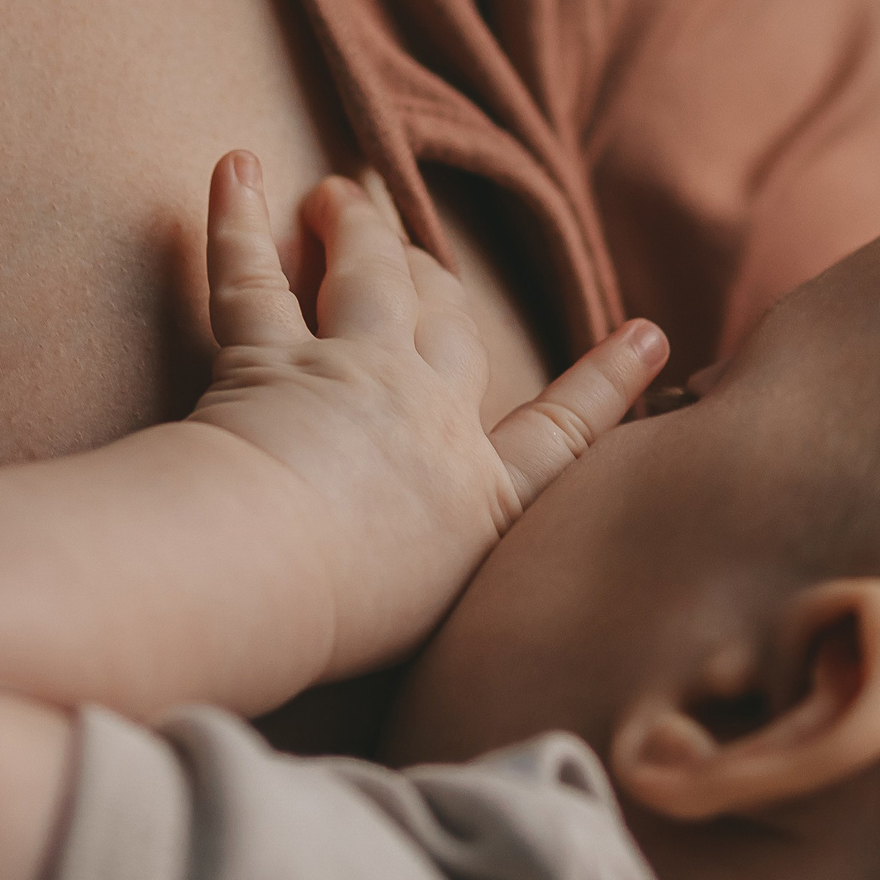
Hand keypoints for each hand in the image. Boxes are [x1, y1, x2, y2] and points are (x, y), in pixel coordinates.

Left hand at [190, 152, 666, 680]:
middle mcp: (428, 420)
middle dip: (438, 279)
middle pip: (451, 328)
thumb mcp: (432, 631)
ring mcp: (353, 375)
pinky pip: (248, 274)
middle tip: (418, 242)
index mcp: (480, 499)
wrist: (272, 579)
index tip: (647, 337)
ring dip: (358, 225)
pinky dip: (237, 215)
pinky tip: (233, 166)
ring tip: (343, 189)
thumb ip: (452, 606)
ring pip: (368, 276)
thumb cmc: (342, 627)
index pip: (559, 437)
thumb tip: (493, 713)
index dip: (605, 387)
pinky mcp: (267, 355)